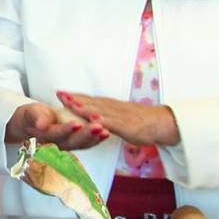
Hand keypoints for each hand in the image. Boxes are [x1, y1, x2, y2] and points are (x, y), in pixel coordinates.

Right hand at [5, 102, 101, 150]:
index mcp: (46, 136)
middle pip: (73, 142)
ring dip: (95, 138)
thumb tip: (39, 125)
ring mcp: (68, 144)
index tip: (76, 123)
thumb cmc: (34, 116)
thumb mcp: (32, 113)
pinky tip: (106, 133)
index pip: (57, 134)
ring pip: (82, 144)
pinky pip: (87, 143)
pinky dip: (97, 138)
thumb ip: (36, 118)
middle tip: (97, 127)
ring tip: (105, 131)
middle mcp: (58, 143)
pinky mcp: (77, 142)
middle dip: (86, 134)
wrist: (35, 122)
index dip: (66, 129)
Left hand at [55, 91, 177, 146]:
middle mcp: (111, 108)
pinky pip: (111, 123)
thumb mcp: (118, 116)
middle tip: (59, 94)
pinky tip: (91, 119)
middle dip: (74, 98)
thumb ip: (105, 115)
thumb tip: (92, 115)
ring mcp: (118, 116)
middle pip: (90, 102)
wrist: (159, 122)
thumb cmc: (139, 121)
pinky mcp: (124, 125)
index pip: (89, 99)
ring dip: (84, 106)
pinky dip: (101, 120)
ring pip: (98, 110)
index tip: (59, 93)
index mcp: (109, 106)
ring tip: (70, 102)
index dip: (74, 96)